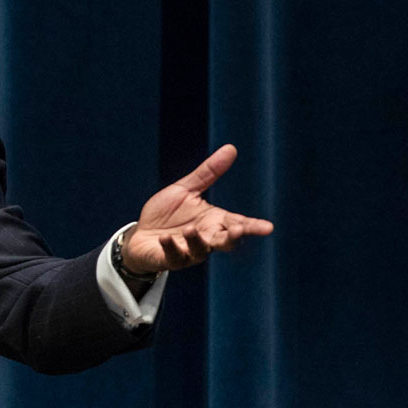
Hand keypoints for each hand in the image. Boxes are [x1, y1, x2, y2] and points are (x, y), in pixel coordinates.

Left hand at [123, 144, 273, 272]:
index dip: (252, 226)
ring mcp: (188, 251)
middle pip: (226, 242)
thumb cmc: (166, 214)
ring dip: (196, 241)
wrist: (139, 236)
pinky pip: (173, 257)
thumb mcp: (185, 190)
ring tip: (190, 229)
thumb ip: (208, 173)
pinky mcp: (169, 259)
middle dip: (233, 238)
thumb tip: (231, 148)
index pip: (238, 224)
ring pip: (200, 251)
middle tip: (239, 231)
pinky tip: (165, 238)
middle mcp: (205, 238)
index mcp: (214, 221)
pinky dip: (171, 248)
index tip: (267, 227)